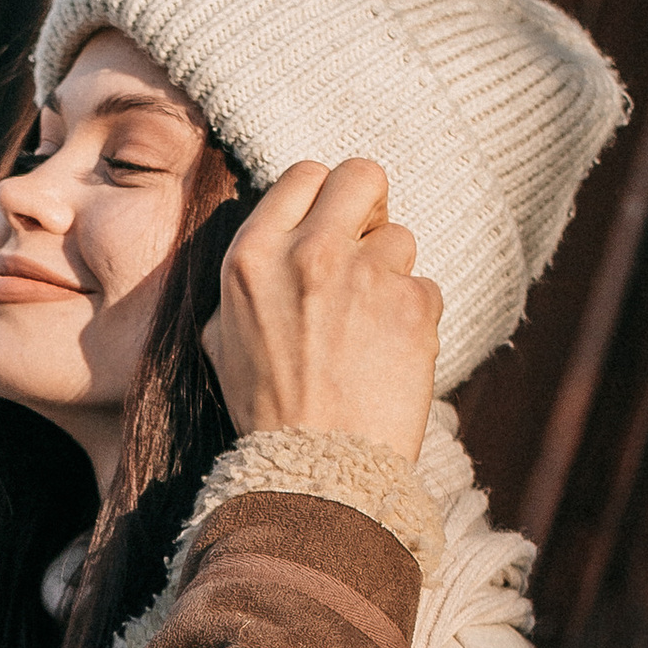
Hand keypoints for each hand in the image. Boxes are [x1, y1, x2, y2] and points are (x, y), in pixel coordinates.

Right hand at [201, 156, 440, 461]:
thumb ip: (248, 281)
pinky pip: (426, 288)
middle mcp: (308, 253)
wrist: (315, 473)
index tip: (332, 227)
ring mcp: (364, 277)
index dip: (324, 198)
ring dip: (392, 276)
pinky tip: (390, 359)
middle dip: (369, 207)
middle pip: (362, 175)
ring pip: (401, 239)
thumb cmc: (266, 412)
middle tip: (366, 247)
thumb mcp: (222, 340)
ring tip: (370, 329)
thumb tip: (275, 243)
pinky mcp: (412, 306)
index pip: (304, 174)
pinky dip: (414, 320)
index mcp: (252, 255)